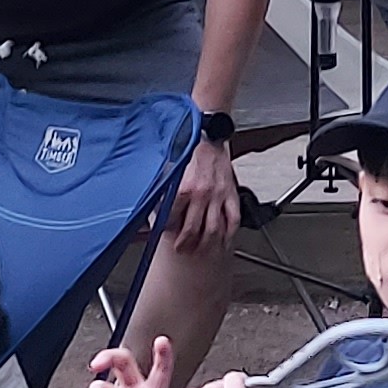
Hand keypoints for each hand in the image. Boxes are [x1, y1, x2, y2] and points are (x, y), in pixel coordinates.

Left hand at [164, 134, 241, 251]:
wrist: (209, 138)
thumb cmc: (189, 152)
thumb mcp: (169, 170)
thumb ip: (163, 190)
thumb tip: (154, 208)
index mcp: (184, 189)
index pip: (172, 219)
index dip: (167, 230)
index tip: (164, 234)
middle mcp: (202, 195)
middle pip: (192, 230)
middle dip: (184, 243)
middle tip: (181, 248)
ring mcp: (218, 196)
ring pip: (213, 230)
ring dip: (205, 244)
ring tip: (199, 250)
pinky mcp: (231, 194)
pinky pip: (233, 220)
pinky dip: (228, 235)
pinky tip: (223, 241)